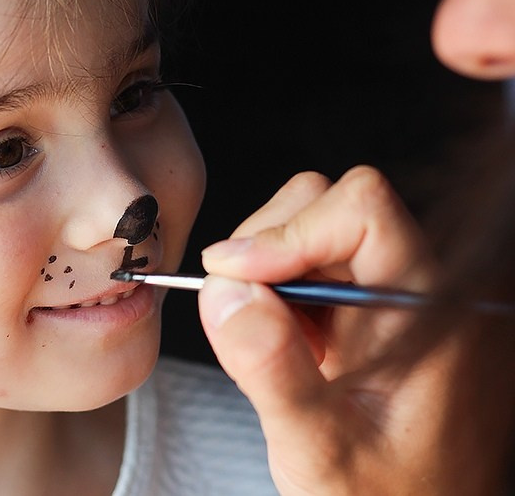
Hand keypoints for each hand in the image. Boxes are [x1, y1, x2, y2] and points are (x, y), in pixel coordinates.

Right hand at [198, 166, 488, 494]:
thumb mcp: (321, 451)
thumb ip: (274, 371)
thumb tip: (225, 292)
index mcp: (428, 311)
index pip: (362, 209)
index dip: (289, 231)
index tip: (236, 275)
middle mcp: (420, 288)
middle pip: (331, 202)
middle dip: (268, 246)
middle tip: (240, 307)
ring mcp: (395, 294)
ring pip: (313, 223)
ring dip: (267, 268)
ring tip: (266, 335)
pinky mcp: (370, 305)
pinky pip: (309, 262)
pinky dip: (274, 287)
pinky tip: (282, 342)